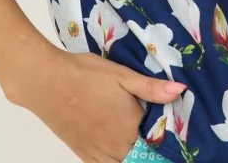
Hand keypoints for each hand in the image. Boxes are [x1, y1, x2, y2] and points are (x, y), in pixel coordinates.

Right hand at [3, 43, 185, 162]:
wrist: (46, 81)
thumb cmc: (86, 73)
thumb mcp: (121, 74)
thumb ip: (151, 88)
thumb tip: (181, 91)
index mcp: (131, 125)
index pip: (157, 143)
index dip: (166, 141)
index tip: (176, 137)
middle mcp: (118, 145)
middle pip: (141, 156)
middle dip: (151, 150)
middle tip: (158, 140)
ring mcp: (98, 152)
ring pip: (124, 162)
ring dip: (134, 155)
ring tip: (140, 143)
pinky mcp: (83, 154)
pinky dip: (115, 161)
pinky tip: (120, 151)